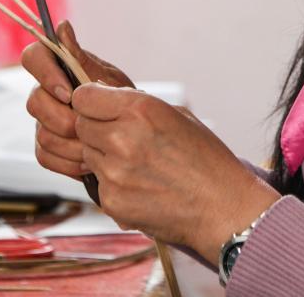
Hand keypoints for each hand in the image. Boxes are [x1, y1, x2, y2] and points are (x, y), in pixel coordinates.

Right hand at [21, 20, 133, 179]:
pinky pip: (45, 155)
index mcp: (57, 67)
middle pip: (34, 101)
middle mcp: (45, 92)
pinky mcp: (46, 146)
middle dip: (63, 118)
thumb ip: (80, 58)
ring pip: (41, 132)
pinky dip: (69, 161)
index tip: (69, 93)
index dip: (45, 75)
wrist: (132, 134)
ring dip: (71, 143)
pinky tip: (89, 160)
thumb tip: (62, 26)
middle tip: (89, 125)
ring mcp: (43, 120)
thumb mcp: (106, 77)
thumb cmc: (119, 99)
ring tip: (97, 144)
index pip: (32, 57)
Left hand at [73, 82, 279, 262]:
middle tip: (120, 136)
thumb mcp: (175, 114)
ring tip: (136, 163)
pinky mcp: (112, 202)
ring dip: (103, 156)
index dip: (89, 101)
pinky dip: (113, 183)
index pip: (83, 97)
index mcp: (140, 109)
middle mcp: (123, 138)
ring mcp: (115, 173)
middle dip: (96, 127)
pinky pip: (98, 184)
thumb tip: (103, 99)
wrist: (222, 206)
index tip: (99, 107)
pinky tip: (140, 185)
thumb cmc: (204, 157)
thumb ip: (135, 105)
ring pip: (87, 155)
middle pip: (81, 125)